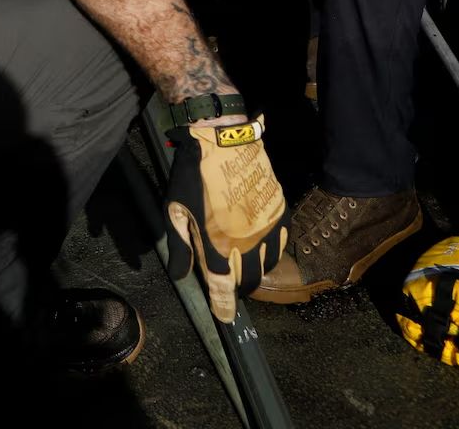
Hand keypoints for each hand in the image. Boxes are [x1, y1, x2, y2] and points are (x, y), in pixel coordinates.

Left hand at [164, 117, 288, 322]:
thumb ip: (180, 246)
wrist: (223, 139)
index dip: (224, 305)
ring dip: (257, 273)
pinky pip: (283, 241)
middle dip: (239, 290)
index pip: (223, 286)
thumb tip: (180, 276)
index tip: (226, 318)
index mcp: (219, 243)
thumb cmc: (193, 174)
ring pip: (268, 264)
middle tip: (230, 289)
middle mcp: (247, 241)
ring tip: (246, 272)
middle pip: (248, 280)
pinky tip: (265, 251)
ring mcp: (267, 226)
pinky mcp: (280, 210)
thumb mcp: (175, 209)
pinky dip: (274, 252)